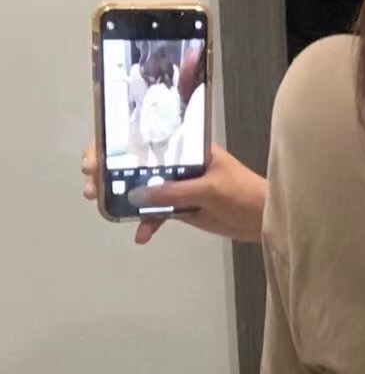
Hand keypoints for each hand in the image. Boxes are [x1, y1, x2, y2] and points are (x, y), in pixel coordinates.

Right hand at [81, 144, 266, 244]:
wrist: (264, 219)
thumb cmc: (244, 193)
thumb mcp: (210, 188)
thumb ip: (175, 192)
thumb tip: (137, 196)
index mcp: (185, 146)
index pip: (145, 138)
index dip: (116, 145)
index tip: (96, 157)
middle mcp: (177, 162)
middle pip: (136, 163)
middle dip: (110, 172)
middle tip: (91, 183)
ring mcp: (177, 185)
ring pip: (143, 190)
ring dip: (123, 199)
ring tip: (100, 206)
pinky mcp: (181, 207)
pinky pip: (157, 214)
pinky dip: (147, 223)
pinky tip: (141, 235)